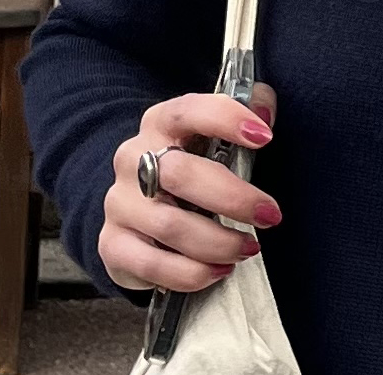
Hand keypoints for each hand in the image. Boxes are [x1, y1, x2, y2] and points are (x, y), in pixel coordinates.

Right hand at [100, 86, 280, 293]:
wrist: (140, 207)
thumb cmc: (194, 165)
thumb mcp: (217, 134)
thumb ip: (249, 110)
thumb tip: (265, 114)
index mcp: (161, 123)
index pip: (188, 111)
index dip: (226, 119)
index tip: (265, 137)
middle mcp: (133, 158)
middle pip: (180, 174)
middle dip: (233, 197)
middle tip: (269, 216)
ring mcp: (118, 203)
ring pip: (169, 225)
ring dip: (218, 242)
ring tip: (248, 248)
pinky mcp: (112, 244)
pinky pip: (151, 264)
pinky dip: (191, 273)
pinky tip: (218, 270)